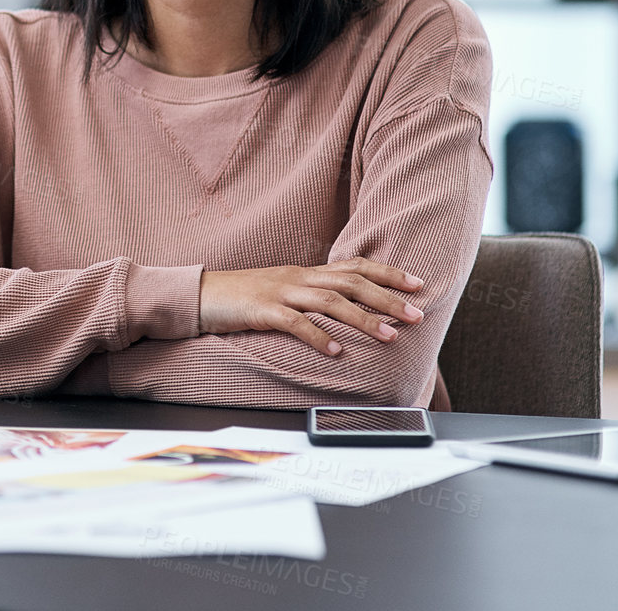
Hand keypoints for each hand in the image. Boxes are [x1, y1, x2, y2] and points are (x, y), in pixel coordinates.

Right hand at [199, 258, 426, 354]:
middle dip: (388, 298)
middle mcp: (298, 278)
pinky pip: (295, 323)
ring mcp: (280, 292)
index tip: (419, 285)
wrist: (198, 294)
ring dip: (363, 319)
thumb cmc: (241, 298)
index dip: (389, 273)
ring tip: (388, 336)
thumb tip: (344, 313)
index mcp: (305, 273)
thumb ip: (310, 298)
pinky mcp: (261, 311)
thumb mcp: (281, 293)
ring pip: (330, 301)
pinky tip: (336, 351)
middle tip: (416, 315)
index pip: (355, 266)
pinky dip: (318, 336)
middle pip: (351, 282)